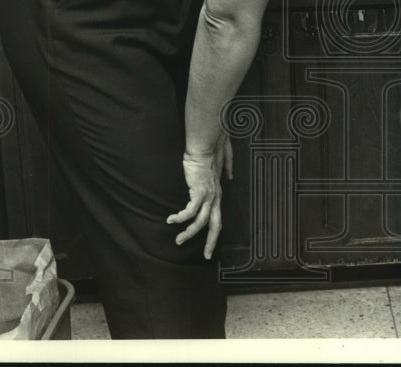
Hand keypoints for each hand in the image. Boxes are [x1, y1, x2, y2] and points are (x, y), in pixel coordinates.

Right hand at [167, 135, 232, 257]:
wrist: (205, 145)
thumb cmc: (210, 151)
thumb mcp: (219, 164)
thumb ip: (226, 169)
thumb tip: (229, 176)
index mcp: (218, 193)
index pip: (218, 217)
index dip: (215, 232)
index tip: (210, 244)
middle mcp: (215, 197)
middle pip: (216, 225)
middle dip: (211, 242)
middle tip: (205, 256)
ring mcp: (208, 195)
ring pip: (200, 222)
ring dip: (189, 233)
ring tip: (178, 240)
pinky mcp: (199, 191)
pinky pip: (189, 211)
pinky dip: (180, 218)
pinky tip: (171, 219)